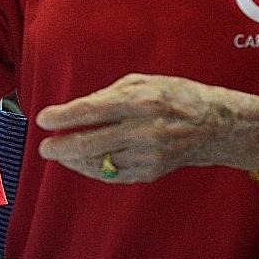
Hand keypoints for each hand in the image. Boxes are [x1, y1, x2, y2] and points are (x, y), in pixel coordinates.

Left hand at [37, 74, 258, 183]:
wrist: (214, 125)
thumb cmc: (173, 96)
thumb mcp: (141, 82)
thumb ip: (107, 95)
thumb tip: (76, 110)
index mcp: (140, 102)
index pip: (91, 111)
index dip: (63, 117)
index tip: (43, 119)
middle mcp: (144, 131)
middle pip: (91, 143)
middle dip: (61, 147)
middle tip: (44, 147)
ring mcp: (148, 155)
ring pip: (99, 163)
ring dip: (74, 160)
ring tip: (60, 153)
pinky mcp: (151, 172)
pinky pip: (113, 175)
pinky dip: (92, 170)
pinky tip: (81, 162)